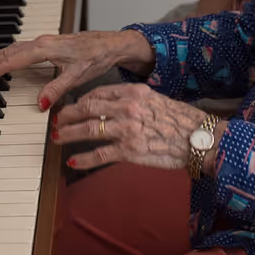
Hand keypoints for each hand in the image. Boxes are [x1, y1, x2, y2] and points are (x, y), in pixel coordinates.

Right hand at [0, 30, 153, 109]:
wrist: (112, 44)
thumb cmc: (97, 56)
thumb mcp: (78, 75)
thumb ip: (57, 89)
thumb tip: (39, 104)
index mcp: (46, 48)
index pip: (13, 59)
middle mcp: (42, 42)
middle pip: (9, 52)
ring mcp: (45, 42)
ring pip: (14, 49)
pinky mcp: (48, 44)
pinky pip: (21, 49)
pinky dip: (8, 56)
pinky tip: (6, 62)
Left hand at [52, 83, 221, 171]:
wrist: (198, 138)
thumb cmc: (179, 119)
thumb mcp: (154, 98)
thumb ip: (132, 98)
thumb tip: (110, 101)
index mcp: (133, 92)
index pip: (97, 92)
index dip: (79, 100)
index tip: (71, 106)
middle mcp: (127, 108)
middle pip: (87, 108)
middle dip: (67, 115)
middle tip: (56, 121)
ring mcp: (127, 130)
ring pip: (88, 130)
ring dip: (68, 134)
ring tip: (57, 138)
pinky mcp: (129, 151)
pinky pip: (99, 155)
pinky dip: (83, 159)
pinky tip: (72, 162)